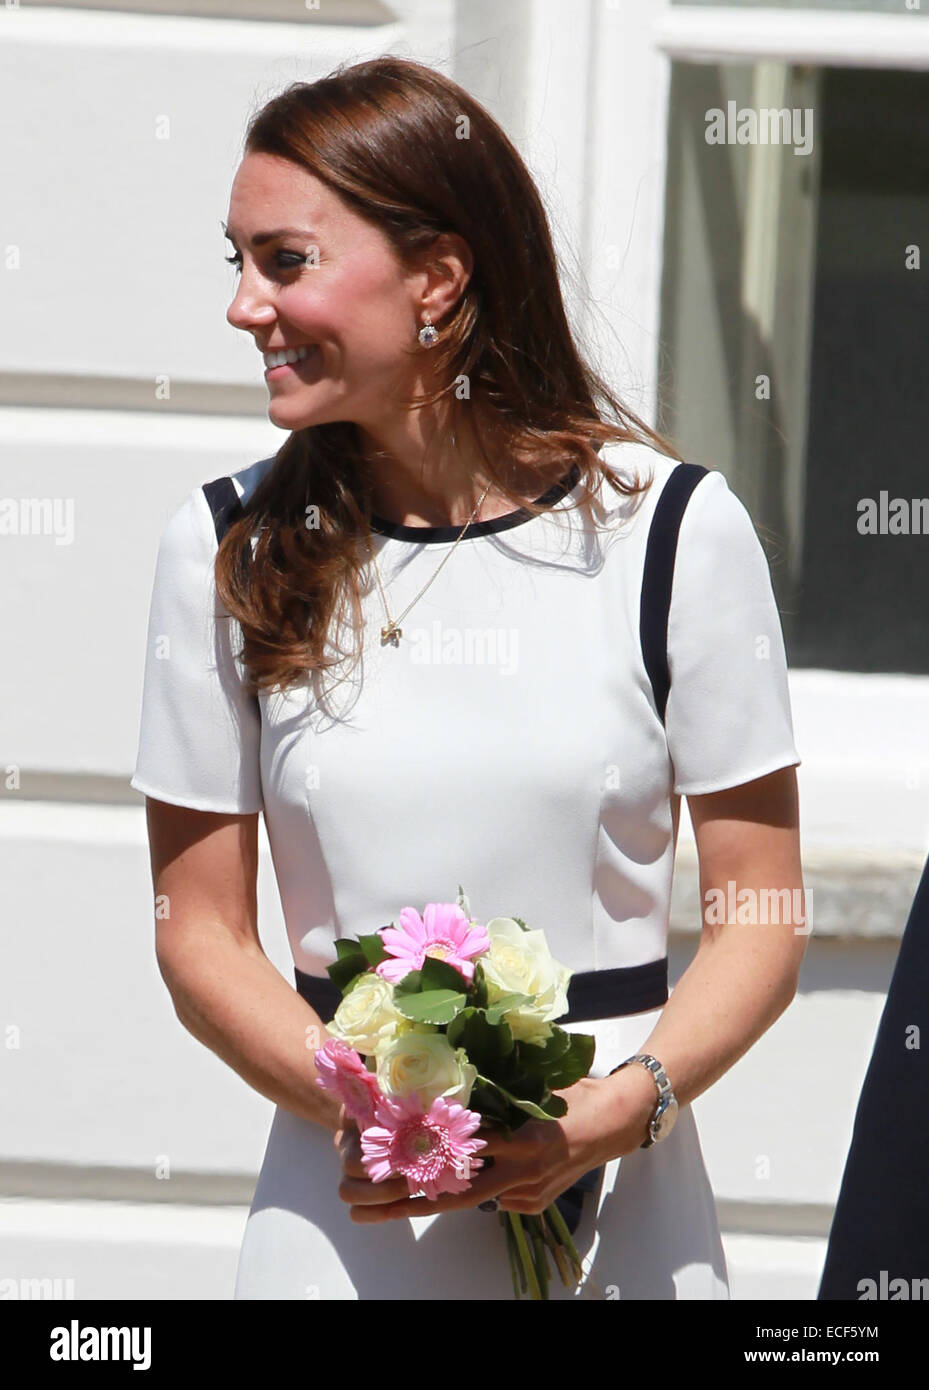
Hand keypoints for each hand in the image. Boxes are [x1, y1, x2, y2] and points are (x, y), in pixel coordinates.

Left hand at [334, 1071, 655, 1222]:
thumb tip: (452, 1088)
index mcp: (521, 1139)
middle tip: (372, 1205)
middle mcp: (522, 1171)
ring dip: (435, 1195)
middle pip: (458, 1193)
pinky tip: (460, 1178)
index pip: (464, 1152)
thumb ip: (496, 1097)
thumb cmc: (577, 1094)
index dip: (426, 1158)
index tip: (389, 1162)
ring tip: (386, 1202)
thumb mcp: (533, 1087)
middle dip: (412, 1201)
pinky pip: (496, 1198)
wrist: (619, 1122)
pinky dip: (476, 1187)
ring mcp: (529, 1192)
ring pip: (473, 1196)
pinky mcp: (535, 1203)